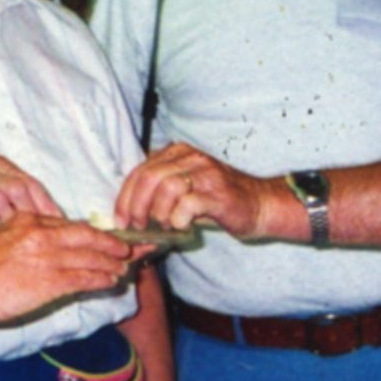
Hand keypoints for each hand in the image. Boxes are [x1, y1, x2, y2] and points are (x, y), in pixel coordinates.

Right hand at [0, 212, 137, 324]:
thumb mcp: (3, 240)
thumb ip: (30, 239)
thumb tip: (54, 249)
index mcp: (29, 219)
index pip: (72, 225)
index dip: (96, 233)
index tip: (111, 238)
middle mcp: (41, 234)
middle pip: (88, 236)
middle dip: (115, 244)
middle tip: (136, 248)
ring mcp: (47, 257)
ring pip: (91, 258)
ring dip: (112, 264)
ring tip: (126, 268)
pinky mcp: (49, 280)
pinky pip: (84, 278)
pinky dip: (102, 278)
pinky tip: (112, 280)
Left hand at [114, 143, 284, 237]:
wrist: (259, 205)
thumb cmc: (217, 202)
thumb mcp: (184, 190)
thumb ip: (158, 192)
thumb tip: (128, 214)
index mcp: (178, 153)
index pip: (140, 171)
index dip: (125, 197)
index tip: (121, 220)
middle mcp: (190, 158)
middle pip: (149, 177)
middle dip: (136, 206)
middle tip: (138, 226)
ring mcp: (206, 173)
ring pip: (166, 187)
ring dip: (157, 212)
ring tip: (162, 225)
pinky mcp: (218, 194)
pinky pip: (187, 204)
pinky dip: (178, 219)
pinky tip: (181, 227)